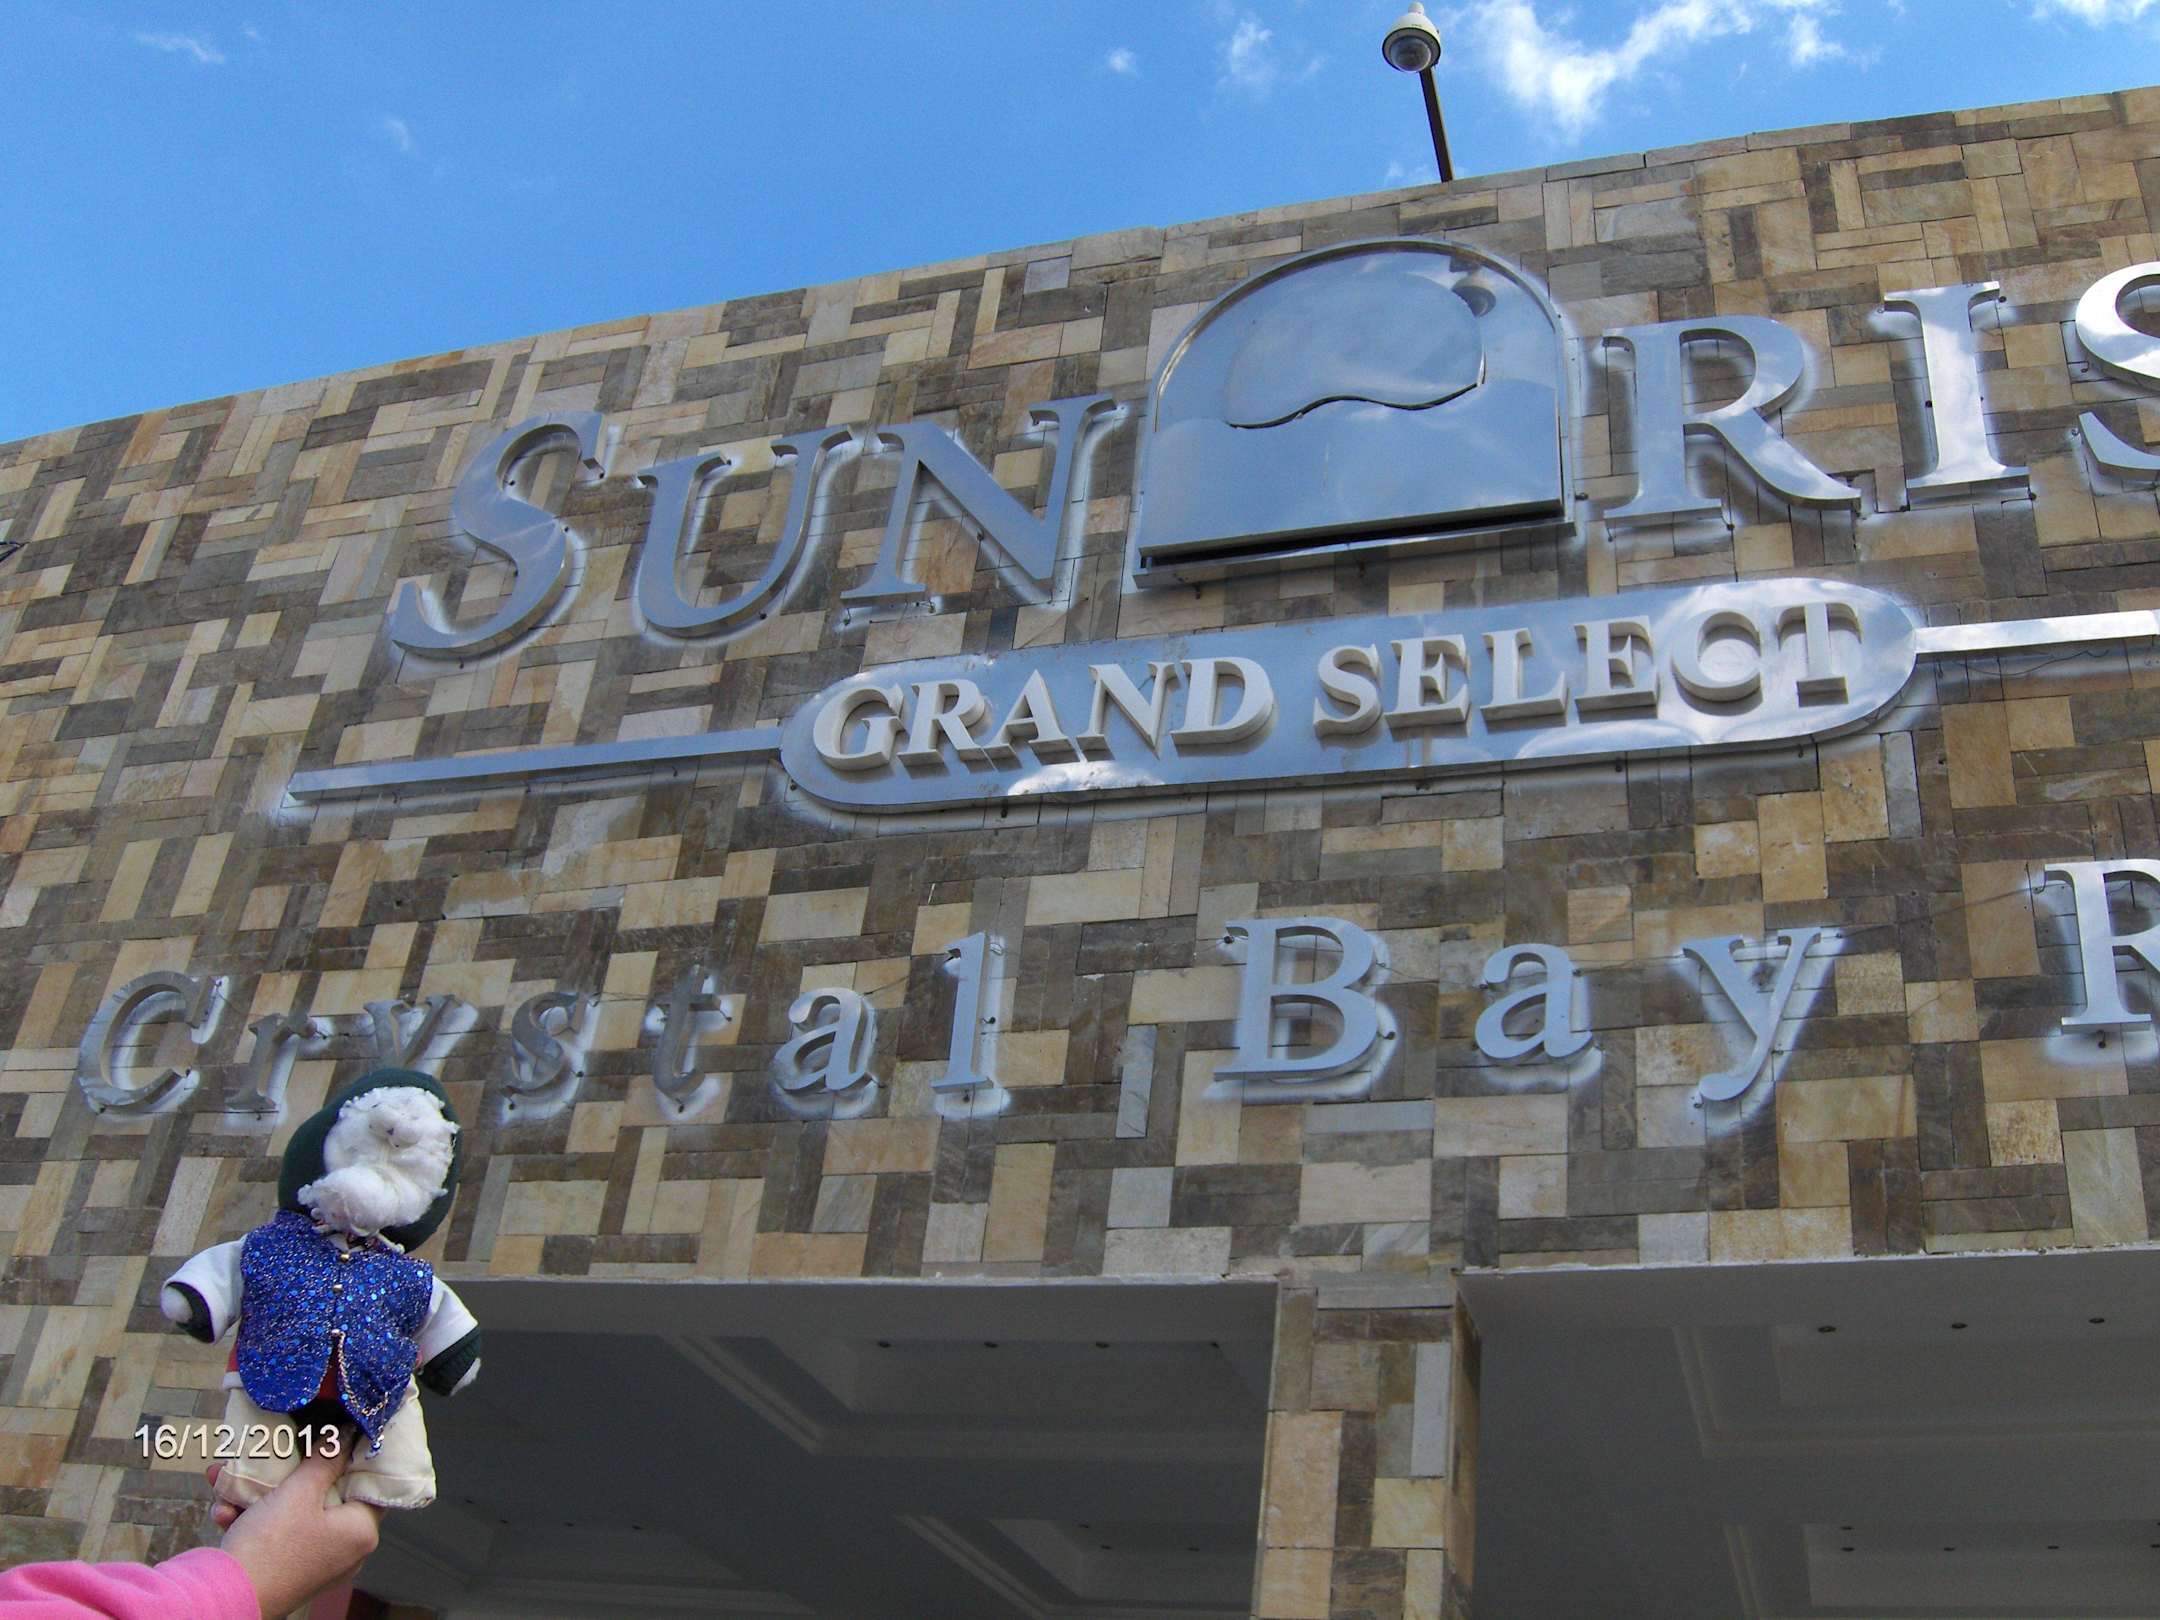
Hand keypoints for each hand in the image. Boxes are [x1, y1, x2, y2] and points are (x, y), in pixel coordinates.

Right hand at [213, 1450, 381, 1618]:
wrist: (224, 1598)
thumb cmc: (270, 1547)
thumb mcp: (299, 1492)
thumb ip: (326, 1460)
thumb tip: (347, 1437)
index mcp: (361, 1531)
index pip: (367, 1484)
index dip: (351, 1458)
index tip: (333, 1437)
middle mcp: (344, 1549)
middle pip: (322, 1495)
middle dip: (286, 1475)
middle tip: (272, 1457)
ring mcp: (315, 1560)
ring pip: (290, 1513)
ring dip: (257, 1496)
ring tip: (227, 1481)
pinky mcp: (287, 1569)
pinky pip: (274, 1535)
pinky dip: (249, 1520)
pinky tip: (223, 1512)